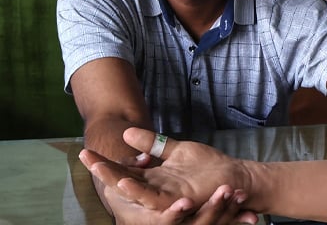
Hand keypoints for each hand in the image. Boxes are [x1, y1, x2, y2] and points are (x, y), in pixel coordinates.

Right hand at [79, 127, 259, 223]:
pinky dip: (138, 191)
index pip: (122, 170)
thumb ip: (153, 143)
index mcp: (153, 180)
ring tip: (96, 166)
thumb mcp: (177, 151)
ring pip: (132, 191)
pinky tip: (125, 180)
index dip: (103, 162)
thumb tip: (127, 132)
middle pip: (121, 182)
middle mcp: (155, 191)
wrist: (236, 179)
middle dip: (101, 170)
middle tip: (83, 154)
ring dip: (114, 179)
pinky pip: (152, 199)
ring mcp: (164, 198)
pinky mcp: (176, 201)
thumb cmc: (209, 168)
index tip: (84, 149)